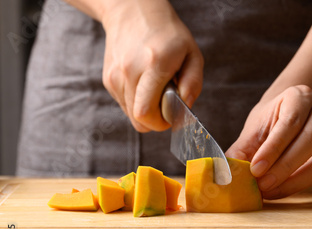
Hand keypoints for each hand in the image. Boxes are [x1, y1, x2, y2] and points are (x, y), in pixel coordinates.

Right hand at [101, 1, 202, 131]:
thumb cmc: (167, 34)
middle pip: (138, 119)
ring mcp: (116, 76)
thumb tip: (186, 106)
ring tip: (155, 90)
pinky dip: (136, 102)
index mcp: (154, 65)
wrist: (132, 12)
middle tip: (166, 107)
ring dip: (146, 111)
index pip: (146, 112)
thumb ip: (193, 82)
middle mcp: (130, 71)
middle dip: (155, 121)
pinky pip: (124, 104)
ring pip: (130, 114)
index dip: (161, 123)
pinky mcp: (108, 79)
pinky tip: (143, 85)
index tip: (172, 116)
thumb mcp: (192, 54)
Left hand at [226, 85, 311, 198]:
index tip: (255, 169)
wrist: (287, 115)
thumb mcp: (254, 129)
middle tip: (262, 185)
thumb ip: (241, 150)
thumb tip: (226, 174)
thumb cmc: (269, 121)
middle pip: (310, 139)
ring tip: (270, 191)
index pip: (290, 123)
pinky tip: (281, 189)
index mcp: (299, 96)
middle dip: (284, 167)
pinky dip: (301, 184)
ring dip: (294, 180)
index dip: (273, 149)